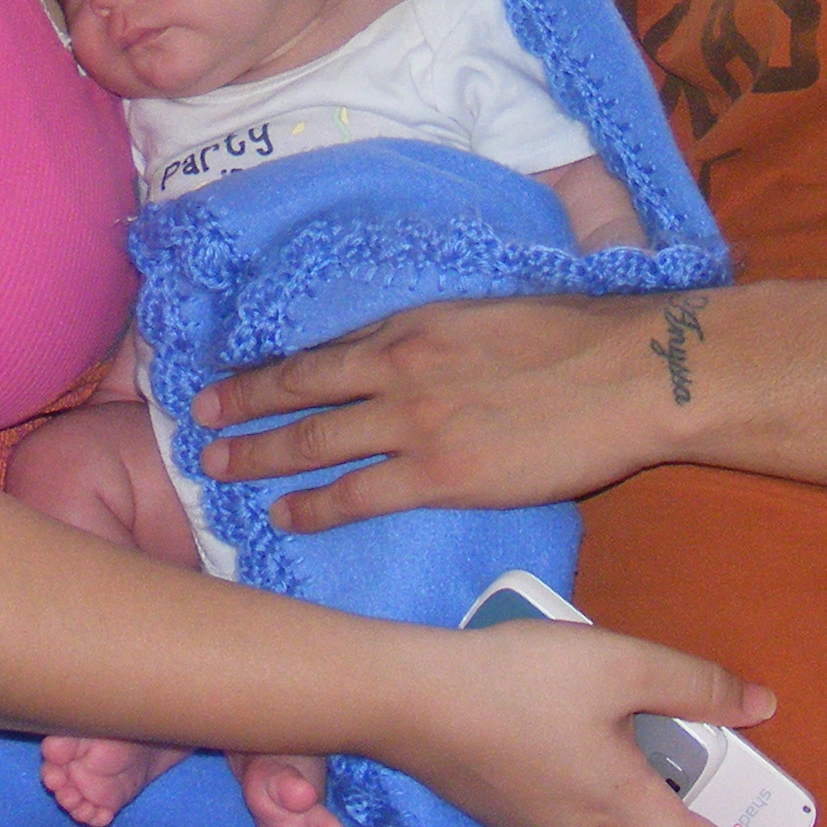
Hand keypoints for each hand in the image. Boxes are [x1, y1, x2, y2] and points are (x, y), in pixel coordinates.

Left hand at [193, 293, 682, 531]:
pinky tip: (283, 516)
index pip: (321, 348)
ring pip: (313, 442)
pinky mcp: (442, 475)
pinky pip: (358, 496)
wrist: (629, 373)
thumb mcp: (485, 310)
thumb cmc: (575, 336)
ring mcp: (415, 423)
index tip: (229, 376)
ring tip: (215, 470)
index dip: (267, 366)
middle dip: (240, 409)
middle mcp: (398, 368)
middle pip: (298, 392)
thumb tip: (404, 346)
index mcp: (411, 322)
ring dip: (257, 456)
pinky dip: (313, 508)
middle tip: (197, 423)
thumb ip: (435, 333)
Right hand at [387, 616, 769, 826]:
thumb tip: (758, 704)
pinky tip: (610, 774)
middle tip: (746, 821)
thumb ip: (695, 683)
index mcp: (629, 815)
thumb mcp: (616, 662)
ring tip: (680, 792)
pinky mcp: (521, 825)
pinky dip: (621, 825)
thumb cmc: (512, 682)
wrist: (411, 701)